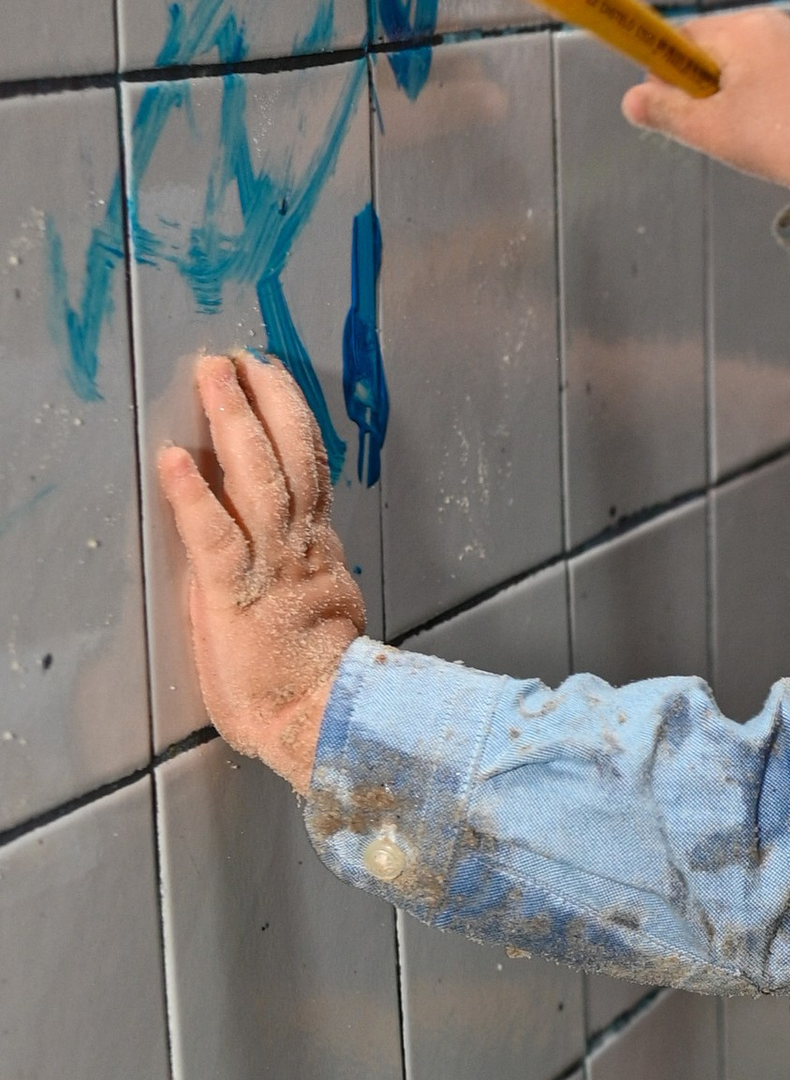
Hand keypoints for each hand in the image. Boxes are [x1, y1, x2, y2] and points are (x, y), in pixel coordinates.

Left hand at [154, 352, 367, 791]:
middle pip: (291, 456)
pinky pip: (215, 534)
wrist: (326, 722)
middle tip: (241, 358)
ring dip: (234, 421)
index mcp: (317, 553)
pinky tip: (173, 460)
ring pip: (260, 476)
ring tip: (214, 376)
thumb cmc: (317, 690)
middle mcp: (300, 546)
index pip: (308, 472)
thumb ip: (301, 581)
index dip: (289, 422)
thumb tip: (292, 566)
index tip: (271, 381)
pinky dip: (193, 495)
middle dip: (266, 400)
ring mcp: (272, 565)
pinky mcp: (237, 593)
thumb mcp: (321, 619)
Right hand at [621, 4, 789, 201]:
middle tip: (715, 126)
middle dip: (702, 86)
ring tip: (749, 133)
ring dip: (731, 96)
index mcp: (744, 28)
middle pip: (712, 48)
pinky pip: (770, 73)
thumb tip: (631, 100)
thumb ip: (666, 111)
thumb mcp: (712, 130)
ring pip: (741, 64)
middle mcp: (772, 24)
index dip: (666, 71)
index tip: (669, 104)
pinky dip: (761, 98)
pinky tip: (773, 130)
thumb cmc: (784, 141)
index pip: (682, 36)